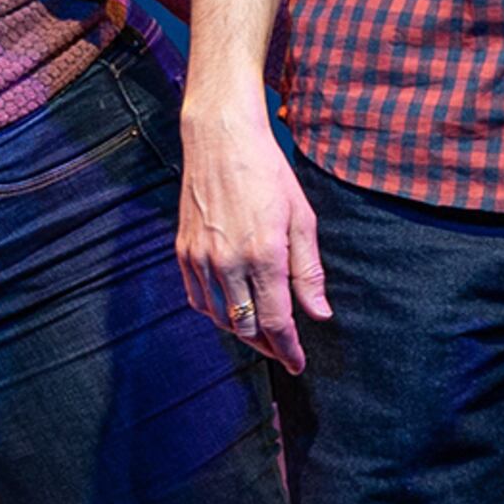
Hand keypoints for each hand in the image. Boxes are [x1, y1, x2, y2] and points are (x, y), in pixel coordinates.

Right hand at [176, 96, 328, 371]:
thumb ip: (309, 271)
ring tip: (262, 333)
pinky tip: (232, 310)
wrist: (220, 140)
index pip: (277, 321)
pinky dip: (217, 313)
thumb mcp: (301, 218)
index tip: (298, 364)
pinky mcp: (183, 252)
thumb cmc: (268, 173)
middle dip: (268, 345)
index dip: (289, 349)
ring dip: (242, 332)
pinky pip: (198, 299)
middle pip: (246, 328)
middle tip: (284, 349)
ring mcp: (201, 259)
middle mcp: (228, 262)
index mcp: (264, 255)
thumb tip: (319, 313)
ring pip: (221, 318)